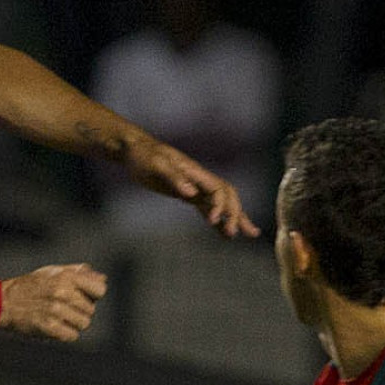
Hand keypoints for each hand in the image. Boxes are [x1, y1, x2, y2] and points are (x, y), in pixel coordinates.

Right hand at [1, 263, 105, 341]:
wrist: (4, 302)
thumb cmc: (31, 285)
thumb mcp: (53, 272)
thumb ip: (79, 273)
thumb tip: (102, 279)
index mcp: (66, 277)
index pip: (100, 290)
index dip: (94, 295)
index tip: (84, 296)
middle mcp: (63, 292)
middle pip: (91, 310)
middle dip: (80, 310)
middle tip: (63, 307)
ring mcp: (55, 310)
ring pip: (83, 324)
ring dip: (73, 323)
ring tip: (58, 317)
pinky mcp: (48, 327)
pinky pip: (72, 336)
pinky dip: (65, 334)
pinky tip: (54, 326)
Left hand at [126, 140, 258, 237]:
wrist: (134, 150)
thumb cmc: (143, 156)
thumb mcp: (156, 165)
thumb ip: (174, 178)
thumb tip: (190, 193)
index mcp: (196, 172)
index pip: (219, 189)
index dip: (220, 206)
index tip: (213, 221)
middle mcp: (200, 180)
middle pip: (228, 197)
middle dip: (235, 214)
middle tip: (234, 233)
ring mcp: (195, 187)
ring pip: (222, 204)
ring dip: (235, 217)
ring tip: (249, 234)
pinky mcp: (187, 194)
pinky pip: (208, 208)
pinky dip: (217, 221)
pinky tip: (223, 233)